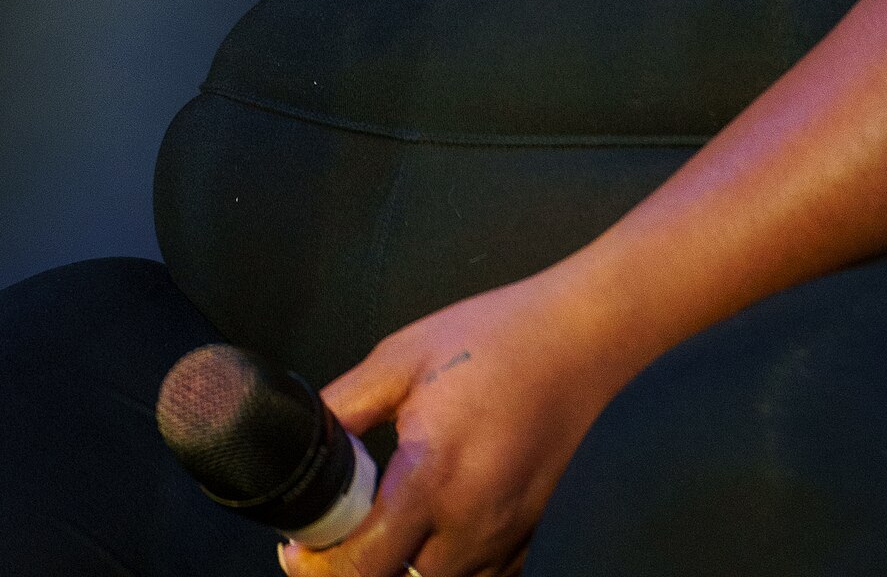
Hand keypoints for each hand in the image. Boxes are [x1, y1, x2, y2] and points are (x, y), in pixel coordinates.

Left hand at [280, 266, 628, 576]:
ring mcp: (507, 535)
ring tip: (387, 532)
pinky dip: (451, 567)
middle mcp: (471, 520)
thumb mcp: (405, 355)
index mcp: (431, 476)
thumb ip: (345, 405)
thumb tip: (303, 441)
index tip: (298, 550)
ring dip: (405, 571)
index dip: (317, 567)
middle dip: (359, 570)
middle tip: (339, 537)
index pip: (359, 566)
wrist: (588, 334)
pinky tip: (439, 529)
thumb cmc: (500, 335)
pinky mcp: (531, 534)